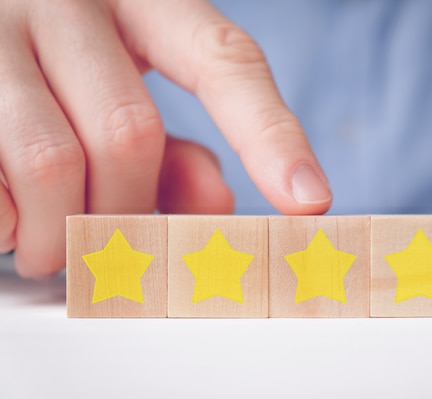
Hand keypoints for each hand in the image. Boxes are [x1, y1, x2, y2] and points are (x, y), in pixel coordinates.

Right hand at [0, 0, 331, 277]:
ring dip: (62, 233)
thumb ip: (176, 152)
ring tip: (56, 250)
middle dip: (127, 212)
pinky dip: (9, 225)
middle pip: (129, 134)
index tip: (310, 200)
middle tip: (114, 244)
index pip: (225, 62)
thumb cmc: (64, 73)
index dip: (271, 137)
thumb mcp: (130, 92)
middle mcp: (67, 0)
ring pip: (51, 160)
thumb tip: (218, 208)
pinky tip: (14, 220)